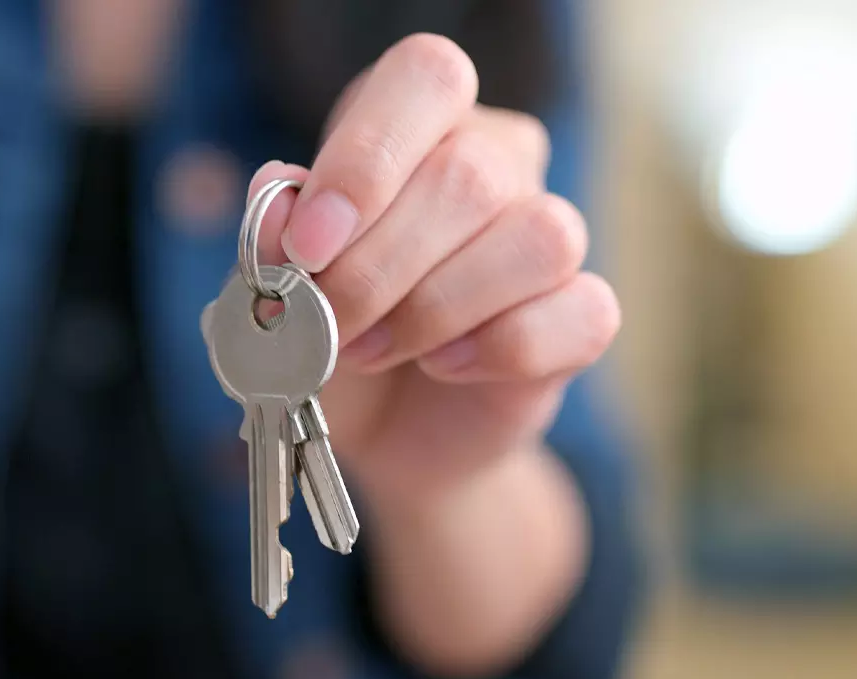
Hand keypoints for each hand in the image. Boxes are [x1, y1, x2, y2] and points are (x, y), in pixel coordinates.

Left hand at [250, 34, 619, 502]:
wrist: (380, 423)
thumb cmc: (330, 331)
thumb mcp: (280, 285)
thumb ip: (273, 233)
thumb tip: (278, 192)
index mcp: (419, 123)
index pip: (427, 77)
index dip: (366, 157)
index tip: (309, 244)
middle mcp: (498, 160)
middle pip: (469, 176)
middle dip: (376, 270)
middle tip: (328, 324)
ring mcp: (550, 234)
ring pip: (537, 237)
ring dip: (434, 310)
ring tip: (373, 348)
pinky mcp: (583, 312)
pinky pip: (581, 312)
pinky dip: (498, 349)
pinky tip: (444, 367)